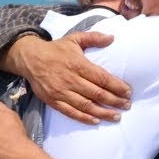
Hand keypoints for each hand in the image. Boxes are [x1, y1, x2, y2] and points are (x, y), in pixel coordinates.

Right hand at [14, 32, 131, 124]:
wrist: (29, 58)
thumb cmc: (55, 49)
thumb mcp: (74, 38)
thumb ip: (93, 37)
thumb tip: (112, 37)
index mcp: (78, 64)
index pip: (102, 78)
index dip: (117, 86)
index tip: (128, 92)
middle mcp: (70, 79)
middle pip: (97, 93)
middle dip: (114, 101)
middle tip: (126, 105)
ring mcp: (61, 92)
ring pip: (86, 105)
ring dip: (103, 112)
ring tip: (116, 116)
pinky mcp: (53, 100)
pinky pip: (70, 112)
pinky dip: (84, 118)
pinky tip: (96, 121)